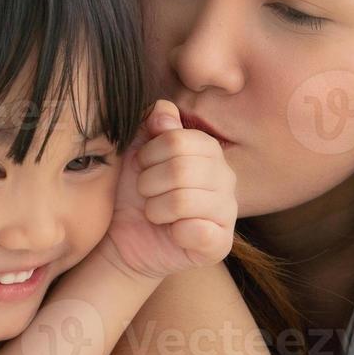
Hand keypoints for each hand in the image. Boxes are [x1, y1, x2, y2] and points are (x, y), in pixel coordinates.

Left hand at [98, 99, 236, 281]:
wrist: (126, 238)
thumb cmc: (134, 192)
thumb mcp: (136, 152)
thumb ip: (151, 126)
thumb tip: (164, 111)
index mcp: (209, 150)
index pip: (177, 140)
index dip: (149, 155)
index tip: (142, 167)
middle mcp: (226, 178)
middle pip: (182, 169)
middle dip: (149, 183)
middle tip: (145, 193)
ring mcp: (227, 211)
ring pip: (184, 201)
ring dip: (155, 209)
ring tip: (154, 212)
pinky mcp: (221, 243)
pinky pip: (197, 232)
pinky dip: (174, 233)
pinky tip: (172, 233)